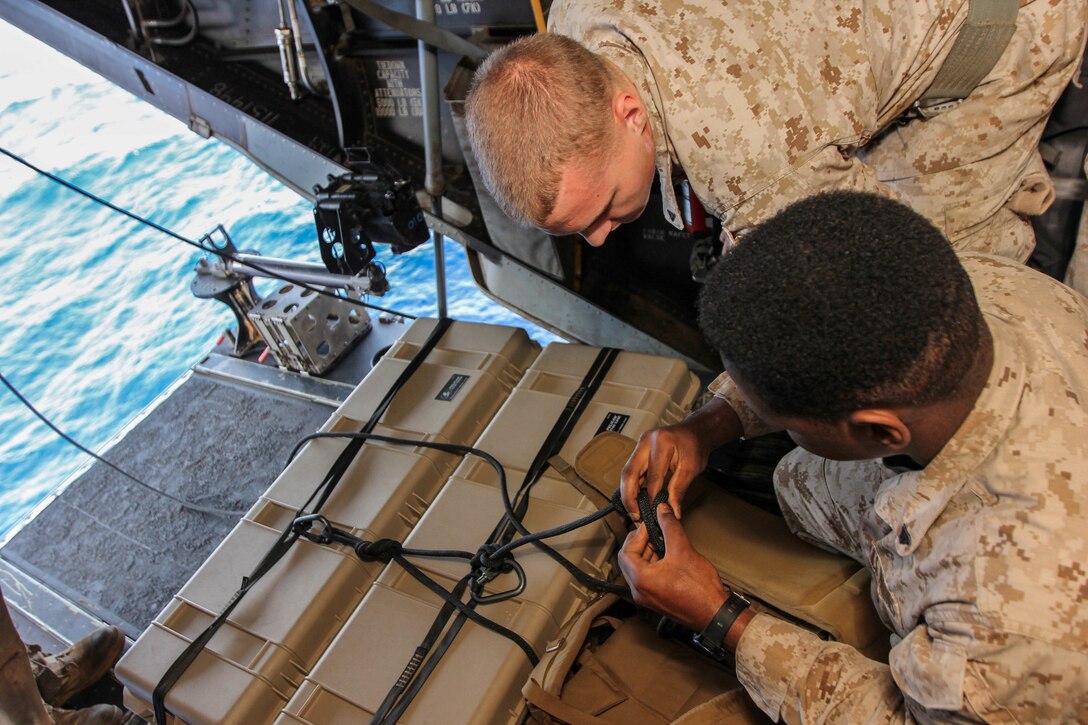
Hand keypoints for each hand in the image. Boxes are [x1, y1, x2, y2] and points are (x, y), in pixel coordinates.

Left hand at [618, 504, 726, 630]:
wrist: (714, 614)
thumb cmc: (700, 590)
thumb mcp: (683, 550)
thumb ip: (669, 527)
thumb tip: (663, 511)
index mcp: (640, 580)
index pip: (626, 552)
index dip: (637, 535)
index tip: (649, 525)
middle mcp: (639, 592)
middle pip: (629, 561)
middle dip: (641, 543)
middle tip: (654, 530)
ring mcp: (647, 598)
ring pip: (638, 569)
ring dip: (648, 553)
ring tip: (663, 541)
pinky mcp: (657, 600)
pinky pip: (647, 578)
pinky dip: (653, 564)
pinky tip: (668, 556)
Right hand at [620, 422, 708, 521]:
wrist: (695, 432)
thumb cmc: (695, 446)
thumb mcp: (692, 468)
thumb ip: (679, 489)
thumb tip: (672, 510)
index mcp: (661, 442)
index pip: (652, 477)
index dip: (651, 498)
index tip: (654, 513)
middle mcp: (646, 441)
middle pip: (629, 473)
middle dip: (629, 498)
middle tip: (635, 516)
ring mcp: (640, 445)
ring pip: (627, 472)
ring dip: (628, 494)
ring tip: (634, 512)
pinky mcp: (639, 451)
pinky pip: (632, 470)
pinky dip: (632, 486)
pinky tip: (636, 500)